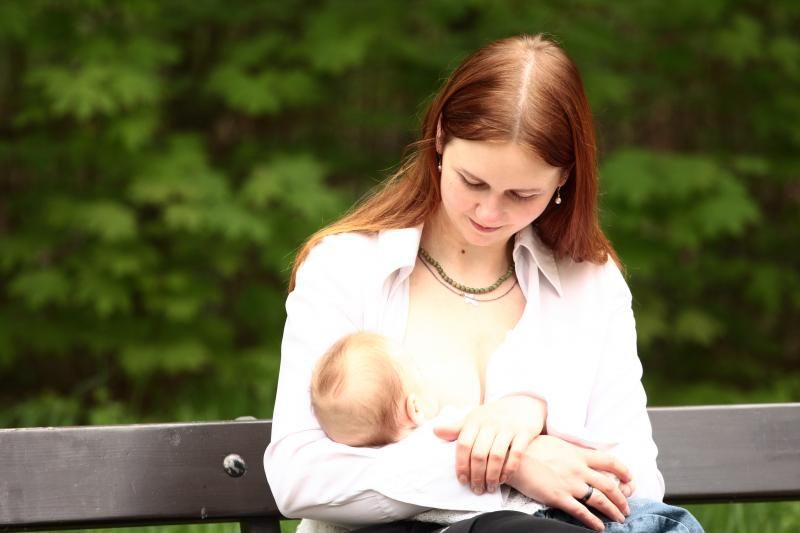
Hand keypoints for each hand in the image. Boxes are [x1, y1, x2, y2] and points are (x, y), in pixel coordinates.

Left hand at [434, 395, 545, 494]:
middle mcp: (490, 423)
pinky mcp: (524, 432)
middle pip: (479, 454)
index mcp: (474, 421)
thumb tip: (435, 432)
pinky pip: (516, 454)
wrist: (522, 403)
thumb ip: (456, 428)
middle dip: (476, 475)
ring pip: (497, 456)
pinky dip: (508, 469)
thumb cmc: (493, 416)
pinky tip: (503, 479)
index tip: (462, 480)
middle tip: (476, 489)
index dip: (461, 465)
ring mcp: (508, 427)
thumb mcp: (474, 418)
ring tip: (489, 488)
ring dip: (492, 476)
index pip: (463, 445)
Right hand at [508, 435, 633, 531]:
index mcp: (578, 454)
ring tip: (619, 518)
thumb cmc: (530, 447)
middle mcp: (578, 469)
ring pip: (600, 500)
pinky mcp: (558, 497)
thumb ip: (571, 451)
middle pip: (609, 485)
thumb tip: (579, 455)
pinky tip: (599, 527)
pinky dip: (593, 522)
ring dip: (613, 511)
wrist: (513, 456)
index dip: (623, 470)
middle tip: (627, 507)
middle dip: (622, 498)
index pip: (609, 461)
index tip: (630, 478)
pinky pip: (581, 512)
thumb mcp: (556, 443)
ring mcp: (570, 484)